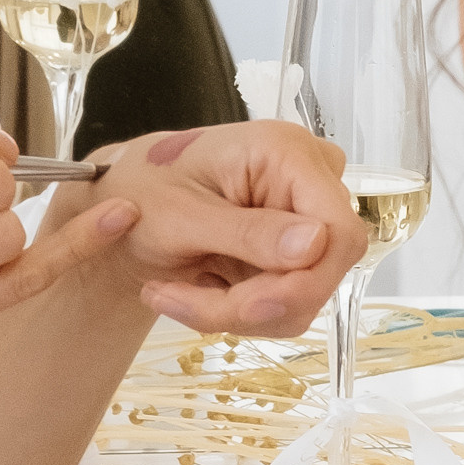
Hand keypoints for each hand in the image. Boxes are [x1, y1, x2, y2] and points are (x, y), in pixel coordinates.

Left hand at [48, 121, 370, 335]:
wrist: (124, 206)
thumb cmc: (143, 191)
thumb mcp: (181, 215)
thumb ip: (249, 232)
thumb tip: (316, 244)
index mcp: (286, 152)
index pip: (339, 230)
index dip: (307, 279)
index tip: (251, 305)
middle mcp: (308, 181)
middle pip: (323, 271)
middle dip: (255, 302)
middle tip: (180, 301)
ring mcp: (305, 218)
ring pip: (304, 297)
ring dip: (237, 312)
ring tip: (175, 293)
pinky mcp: (294, 252)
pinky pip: (286, 303)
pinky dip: (238, 311)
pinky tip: (196, 290)